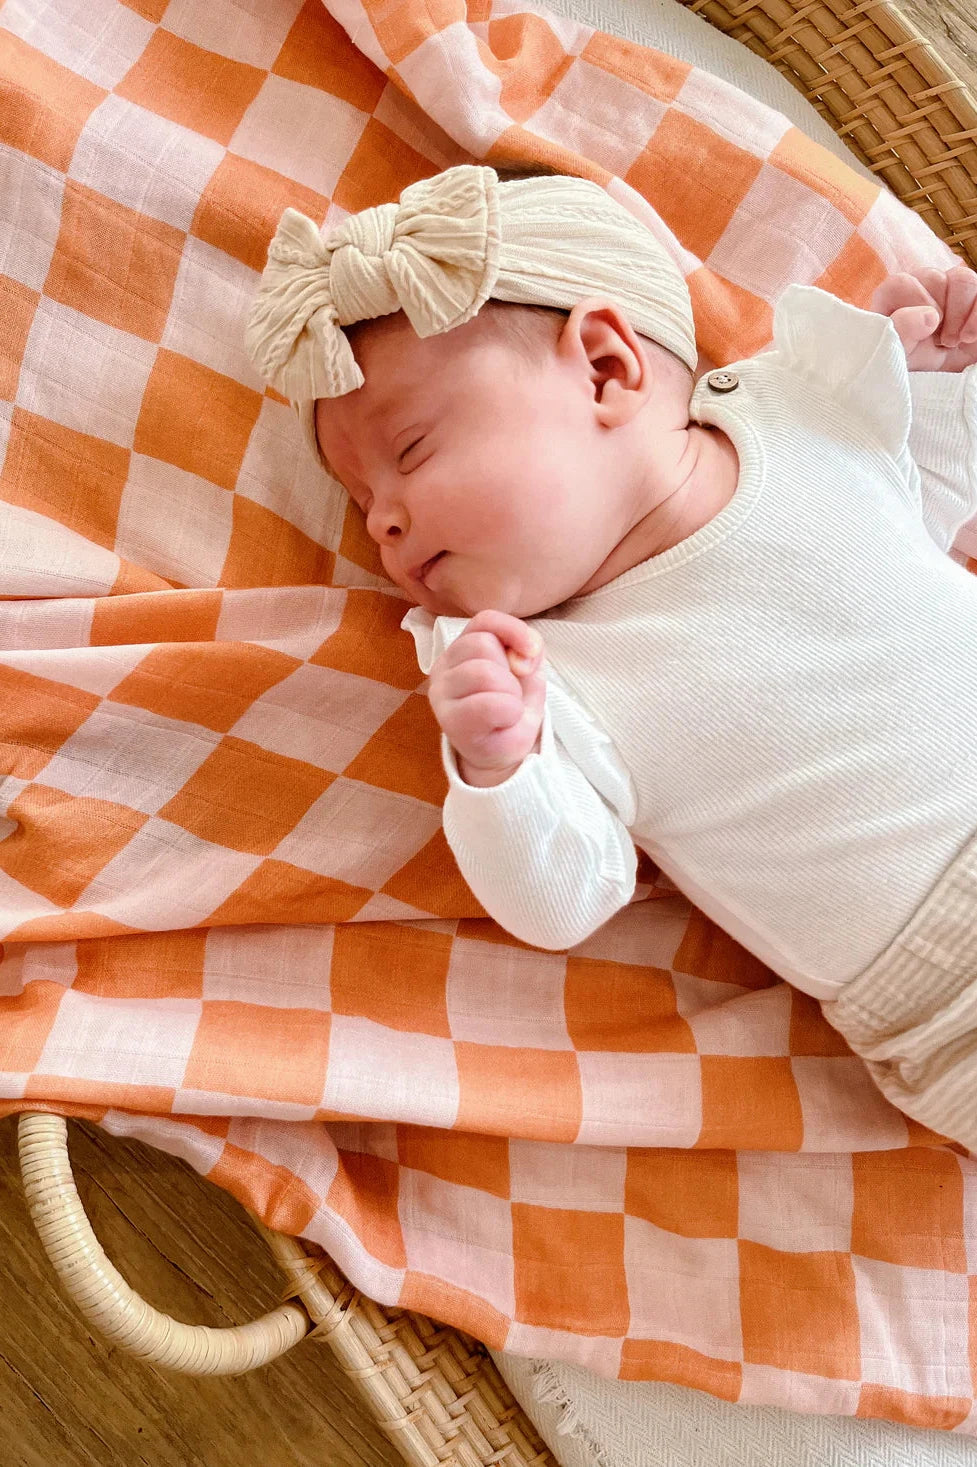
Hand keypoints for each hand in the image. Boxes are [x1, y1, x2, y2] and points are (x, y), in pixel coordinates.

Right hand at [427, 609, 545, 786]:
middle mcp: (443, 666)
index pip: (485, 619)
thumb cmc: (512, 706)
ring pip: (483, 671)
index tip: (531, 653)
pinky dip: (509, 712)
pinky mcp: (449, 720)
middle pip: (483, 644)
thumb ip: (528, 648)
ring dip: (509, 693)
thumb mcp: (528, 670)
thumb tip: (522, 655)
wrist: (504, 751)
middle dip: (510, 671)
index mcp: (462, 647)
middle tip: (509, 694)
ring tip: (506, 709)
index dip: (513, 630)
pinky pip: (488, 703)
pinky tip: (502, 722)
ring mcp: (441, 693)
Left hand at [872, 265, 976, 370]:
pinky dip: (976, 317)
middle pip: (933, 277)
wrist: (941, 380)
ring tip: (953, 342)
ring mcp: (953, 288)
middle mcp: (924, 286)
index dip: (911, 308)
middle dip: (936, 314)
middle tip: (937, 341)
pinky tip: (969, 337)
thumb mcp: (897, 354)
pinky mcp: (975, 298)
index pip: (899, 283)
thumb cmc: (913, 365)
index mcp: (896, 297)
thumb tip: (928, 315)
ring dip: (958, 314)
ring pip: (962, 278)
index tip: (919, 333)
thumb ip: (901, 331)